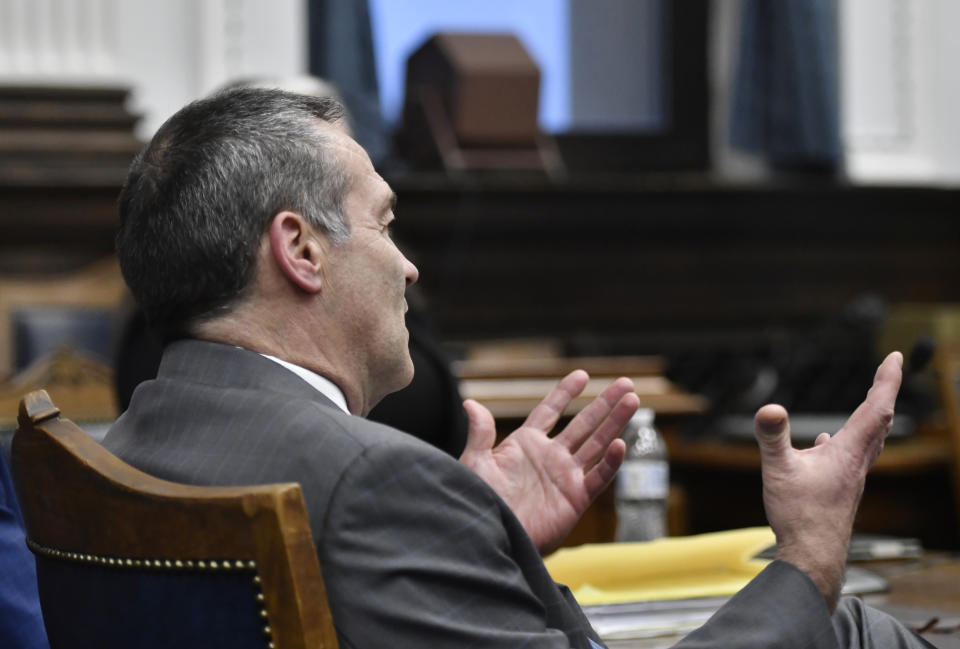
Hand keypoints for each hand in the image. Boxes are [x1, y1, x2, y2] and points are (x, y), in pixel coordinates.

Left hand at [459, 371, 638, 554]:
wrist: (491, 537)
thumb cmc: (479, 502)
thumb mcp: (476, 463)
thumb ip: (480, 433)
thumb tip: (470, 403)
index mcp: (526, 444)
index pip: (550, 411)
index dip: (565, 392)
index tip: (582, 374)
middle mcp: (551, 457)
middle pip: (584, 423)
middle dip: (604, 403)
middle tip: (626, 383)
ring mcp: (565, 476)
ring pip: (597, 443)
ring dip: (615, 423)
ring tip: (632, 400)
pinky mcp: (576, 499)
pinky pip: (598, 477)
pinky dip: (610, 462)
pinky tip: (619, 444)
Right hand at [755, 351, 902, 610]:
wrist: (813, 556)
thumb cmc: (800, 516)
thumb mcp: (778, 470)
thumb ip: (772, 437)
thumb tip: (769, 408)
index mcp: (848, 452)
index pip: (877, 407)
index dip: (888, 379)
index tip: (896, 357)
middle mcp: (856, 463)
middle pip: (880, 421)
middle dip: (884, 392)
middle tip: (889, 370)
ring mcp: (850, 478)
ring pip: (870, 440)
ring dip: (873, 416)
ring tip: (872, 401)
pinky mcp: (840, 489)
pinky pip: (851, 456)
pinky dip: (848, 441)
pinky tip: (824, 445)